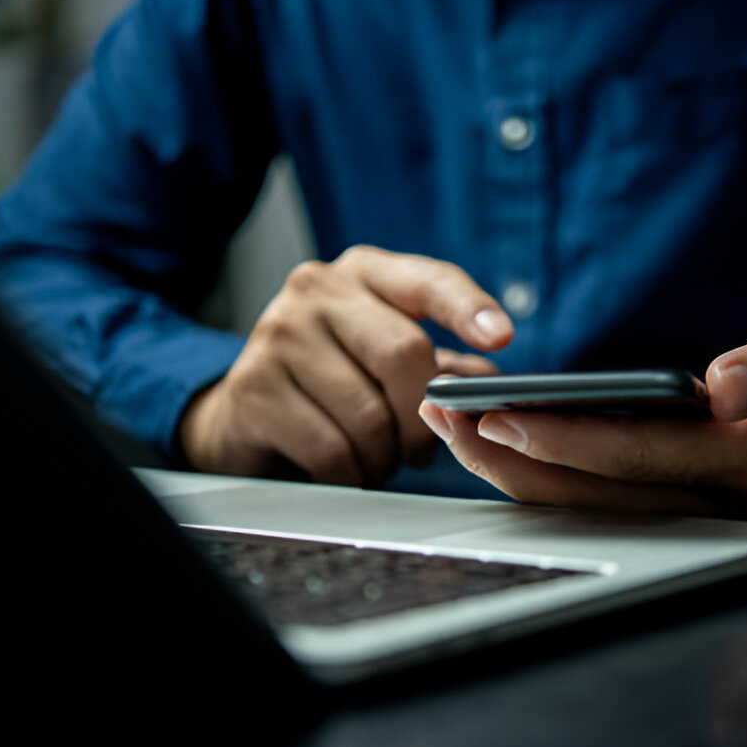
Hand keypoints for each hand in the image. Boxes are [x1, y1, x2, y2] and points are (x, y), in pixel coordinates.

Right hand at [179, 245, 511, 484]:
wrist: (246, 410)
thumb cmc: (334, 380)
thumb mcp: (388, 358)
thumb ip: (444, 366)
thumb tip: (492, 383)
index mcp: (364, 273)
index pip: (428, 281)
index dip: (468, 308)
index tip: (501, 336)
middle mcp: (317, 289)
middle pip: (403, 354)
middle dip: (424, 416)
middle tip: (422, 447)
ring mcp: (279, 334)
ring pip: (369, 415)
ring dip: (386, 455)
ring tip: (378, 456)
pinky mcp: (254, 388)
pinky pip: (332, 449)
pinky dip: (352, 473)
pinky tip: (346, 467)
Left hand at [419, 306, 746, 513]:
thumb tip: (720, 385)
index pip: (635, 453)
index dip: (561, 439)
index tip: (496, 416)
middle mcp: (713, 494)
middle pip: (594, 491)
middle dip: (510, 459)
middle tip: (441, 419)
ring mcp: (698, 502)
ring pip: (592, 502)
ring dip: (517, 471)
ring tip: (453, 429)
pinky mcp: (689, 494)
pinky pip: (607, 495)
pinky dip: (550, 472)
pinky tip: (507, 445)